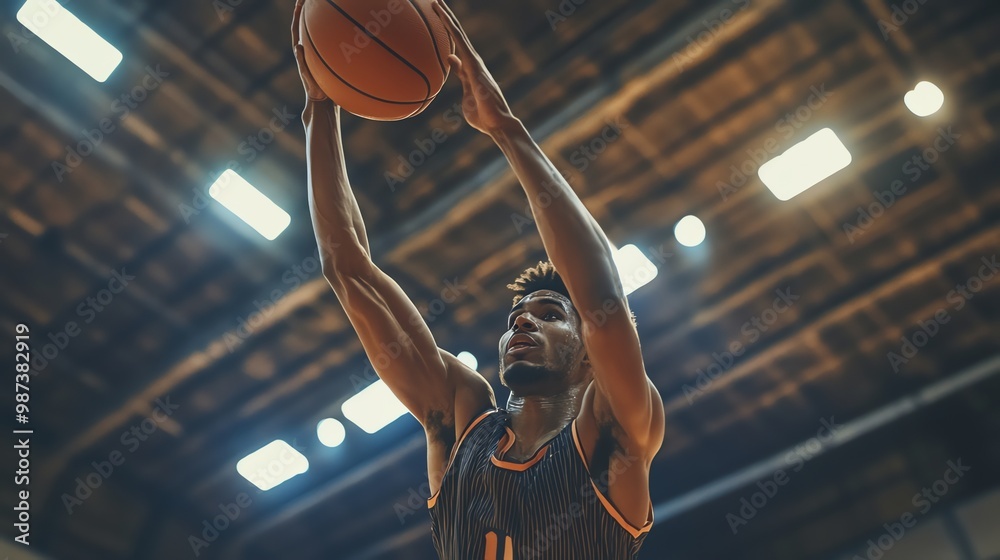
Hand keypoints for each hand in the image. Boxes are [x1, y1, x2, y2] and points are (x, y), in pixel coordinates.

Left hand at [291, 0, 327, 103]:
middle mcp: (307, 49)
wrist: (322, 100)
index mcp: (300, 51)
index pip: (296, 28)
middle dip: (305, 10)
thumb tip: (296, 46)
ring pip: (315, 32)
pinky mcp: (324, 59)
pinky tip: (340, 27)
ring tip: (321, 7)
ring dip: (317, 19)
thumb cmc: (314, 90)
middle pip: (304, 25)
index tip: (299, 2)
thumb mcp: (306, 75)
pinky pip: (327, 42)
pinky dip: (330, 33)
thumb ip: (301, 62)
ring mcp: (316, 53)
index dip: (297, 15)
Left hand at [432, 0, 517, 134]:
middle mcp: (474, 61)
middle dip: (447, 17)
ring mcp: (475, 62)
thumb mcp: (467, 93)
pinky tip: (443, 19)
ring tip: (436, 2)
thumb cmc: (482, 116)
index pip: (458, 45)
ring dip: (447, 18)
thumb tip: (450, 58)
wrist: (497, 125)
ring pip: (458, 35)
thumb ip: (460, 76)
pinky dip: (452, 31)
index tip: (438, 18)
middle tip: (435, 1)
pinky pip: (461, 44)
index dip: (449, 31)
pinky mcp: (475, 66)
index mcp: (471, 69)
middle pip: (458, 34)